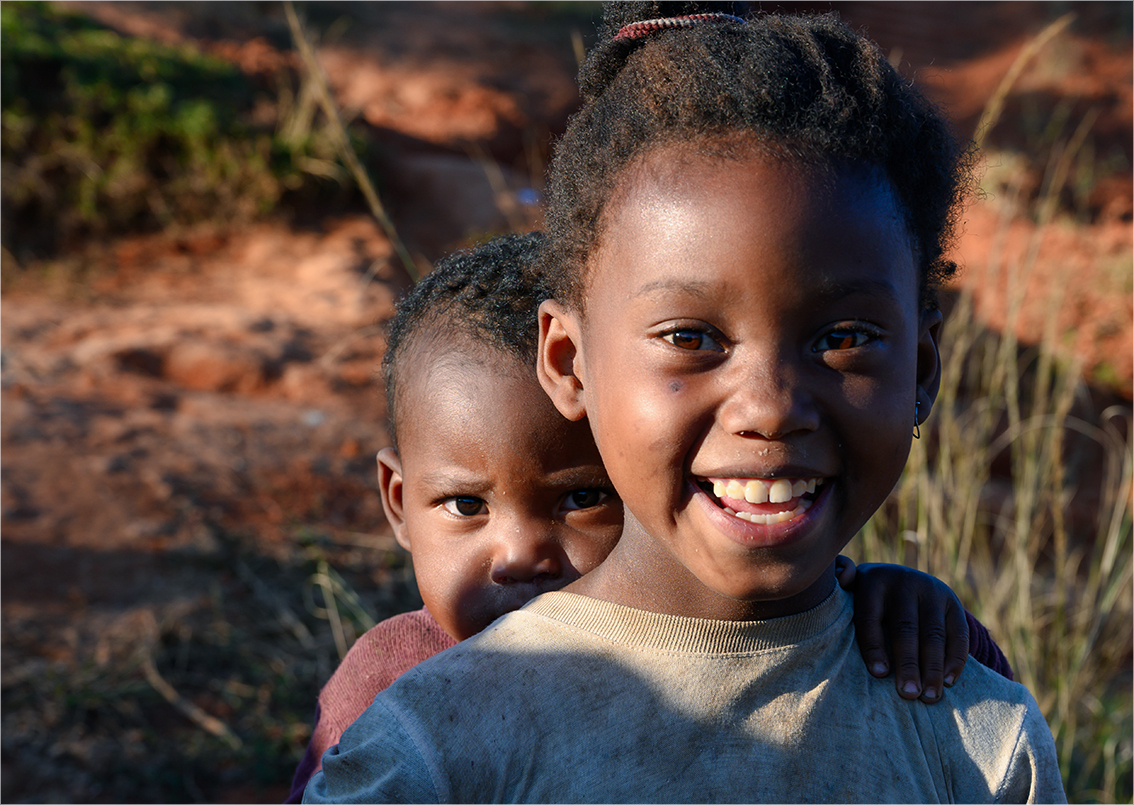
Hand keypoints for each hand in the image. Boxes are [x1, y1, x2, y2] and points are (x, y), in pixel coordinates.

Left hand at [846, 562, 968, 703]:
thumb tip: (841, 577)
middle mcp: (904, 582)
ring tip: (929, 697)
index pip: (870, 617)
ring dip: (932, 668)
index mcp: (873, 581)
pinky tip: (948, 682)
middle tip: (908, 694)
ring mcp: (931, 591)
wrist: (902, 580)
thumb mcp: (850, 588)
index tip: (879, 675)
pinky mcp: (952, 602)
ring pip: (933, 634)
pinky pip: (958, 634)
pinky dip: (954, 660)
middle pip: (905, 628)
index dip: (874, 647)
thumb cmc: (866, 598)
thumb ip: (840, 581)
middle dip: (907, 664)